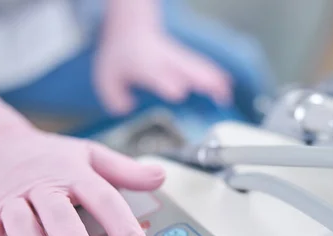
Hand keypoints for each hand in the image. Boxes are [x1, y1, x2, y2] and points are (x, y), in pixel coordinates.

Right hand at [0, 91, 164, 235]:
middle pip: (64, 222)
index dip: (126, 233)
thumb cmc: (48, 156)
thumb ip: (124, 170)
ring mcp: (13, 200)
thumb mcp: (89, 154)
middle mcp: (45, 188)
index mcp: (74, 174)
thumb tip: (159, 177)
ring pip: (26, 230)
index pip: (106, 203)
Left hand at [94, 20, 232, 114]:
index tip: (178, 92)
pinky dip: (217, 77)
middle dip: (203, 82)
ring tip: (226, 97)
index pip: (160, 75)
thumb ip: (114, 97)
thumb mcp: (106, 77)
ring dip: (215, 82)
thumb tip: (127, 109)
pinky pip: (205, 67)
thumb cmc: (120, 55)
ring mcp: (178, 59)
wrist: (130, 29)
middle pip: (188, 70)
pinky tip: (226, 88)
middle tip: (218, 97)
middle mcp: (166, 61)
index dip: (169, 84)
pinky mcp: (185, 60)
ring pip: (201, 68)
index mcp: (147, 66)